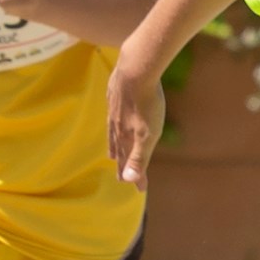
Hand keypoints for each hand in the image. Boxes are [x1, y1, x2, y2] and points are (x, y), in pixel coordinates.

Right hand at [107, 54, 171, 185]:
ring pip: (114, 133)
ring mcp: (115, 109)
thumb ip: (138, 158)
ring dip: (115, 146)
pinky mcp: (115, 94)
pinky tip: (114, 120)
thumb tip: (130, 181)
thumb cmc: (146, 103)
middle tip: (121, 177)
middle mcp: (118, 126)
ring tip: (113, 155)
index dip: (135, 176)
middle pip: (120, 150)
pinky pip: (112, 115)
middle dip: (123, 164)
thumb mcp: (147, 134)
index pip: (130, 162)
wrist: (135, 70)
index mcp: (127, 137)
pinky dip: (113, 125)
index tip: (139, 189)